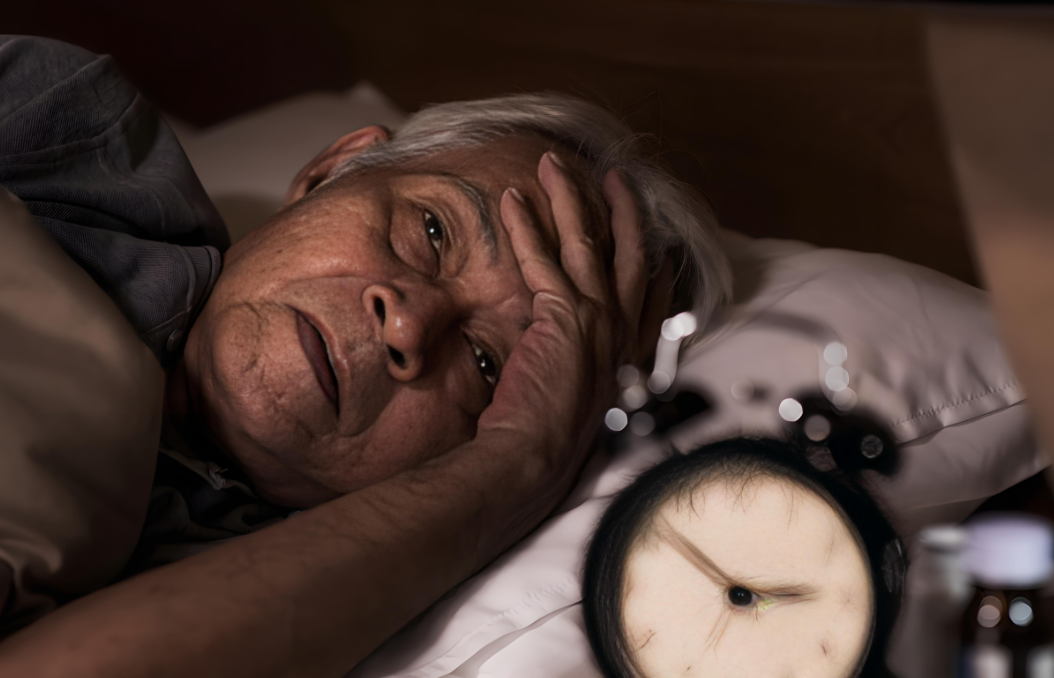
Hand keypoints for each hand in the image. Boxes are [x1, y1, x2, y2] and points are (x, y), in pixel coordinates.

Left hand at [476, 151, 647, 530]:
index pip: (648, 290)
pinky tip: (512, 199)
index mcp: (627, 350)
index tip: (643, 226)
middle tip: (609, 174)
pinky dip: (525, 225)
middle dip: (619, 207)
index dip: (645, 251)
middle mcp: (621, 332)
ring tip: (551, 163)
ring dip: (568, 197)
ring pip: (587, 243)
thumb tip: (558, 347)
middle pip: (629, 252)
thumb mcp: (574, 394)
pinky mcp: (563, 318)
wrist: (534, 460)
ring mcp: (597, 323)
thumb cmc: (547, 437)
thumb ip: (577, 361)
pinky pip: (543, 260)